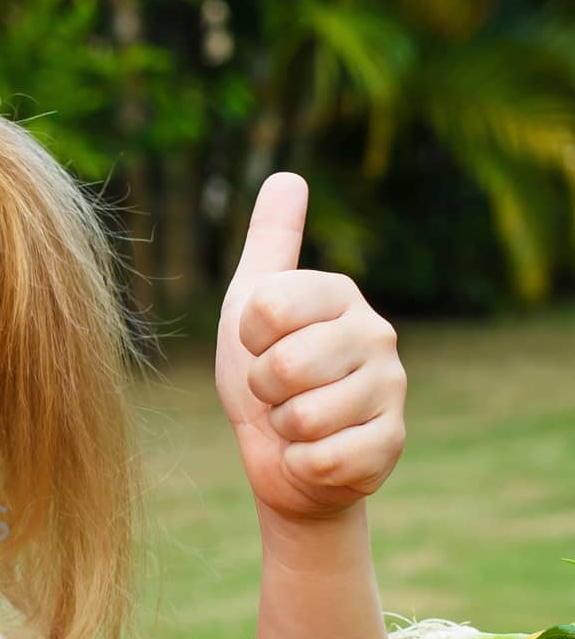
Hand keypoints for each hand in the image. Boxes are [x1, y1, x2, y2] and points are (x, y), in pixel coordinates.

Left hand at [215, 173, 406, 519]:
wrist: (286, 459)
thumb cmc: (265, 378)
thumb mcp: (249, 307)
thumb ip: (269, 245)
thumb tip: (287, 175)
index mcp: (338, 294)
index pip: (268, 307)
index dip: (248, 338)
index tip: (259, 345)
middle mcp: (376, 333)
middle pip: (283, 365)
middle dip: (263, 390)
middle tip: (278, 391)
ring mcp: (391, 389)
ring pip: (303, 416)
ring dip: (284, 429)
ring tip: (299, 421)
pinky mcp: (390, 444)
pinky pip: (322, 458)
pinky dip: (302, 463)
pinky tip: (316, 453)